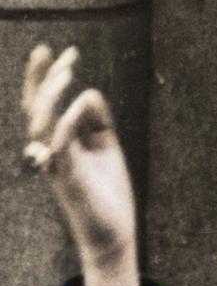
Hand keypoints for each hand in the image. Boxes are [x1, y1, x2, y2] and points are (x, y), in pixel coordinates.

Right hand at [22, 44, 138, 279]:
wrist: (113, 234)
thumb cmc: (108, 193)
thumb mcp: (107, 148)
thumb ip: (98, 121)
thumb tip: (89, 91)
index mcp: (57, 142)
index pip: (42, 103)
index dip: (46, 76)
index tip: (63, 51)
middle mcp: (49, 151)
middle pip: (34, 107)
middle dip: (44, 77)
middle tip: (64, 54)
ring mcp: (56, 165)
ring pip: (40, 123)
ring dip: (51, 94)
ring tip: (68, 73)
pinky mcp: (69, 179)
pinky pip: (59, 145)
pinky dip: (68, 122)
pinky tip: (80, 100)